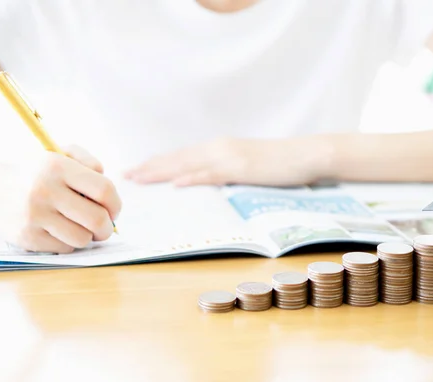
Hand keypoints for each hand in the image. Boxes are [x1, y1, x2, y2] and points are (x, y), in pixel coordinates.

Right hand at [0, 145, 121, 253]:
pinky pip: (64, 248)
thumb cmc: (36, 172)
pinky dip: (69, 243)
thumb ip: (89, 163)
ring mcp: (35, 216)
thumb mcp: (59, 154)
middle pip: (96, 219)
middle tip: (105, 226)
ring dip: (88, 236)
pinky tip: (61, 231)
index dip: (116, 204)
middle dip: (107, 227)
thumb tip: (110, 192)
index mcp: (57, 167)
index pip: (104, 190)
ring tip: (81, 228)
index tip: (114, 210)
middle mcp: (45, 191)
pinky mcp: (28, 237)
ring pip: (82, 238)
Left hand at [124, 137, 332, 186]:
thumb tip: (209, 182)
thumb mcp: (247, 165)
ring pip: (187, 164)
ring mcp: (229, 156)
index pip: (182, 156)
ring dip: (161, 171)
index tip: (137, 170)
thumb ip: (227, 170)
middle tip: (126, 175)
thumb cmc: (279, 163)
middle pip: (177, 158)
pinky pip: (211, 174)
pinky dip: (192, 177)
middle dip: (150, 167)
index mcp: (219, 147)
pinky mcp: (241, 167)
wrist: (306, 154)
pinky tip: (175, 183)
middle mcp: (218, 148)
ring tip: (139, 179)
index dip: (157, 162)